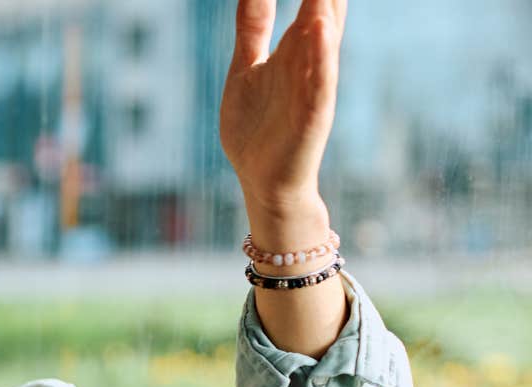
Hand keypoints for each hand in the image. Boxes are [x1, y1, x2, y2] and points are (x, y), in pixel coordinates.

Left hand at [219, 0, 344, 222]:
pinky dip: (319, 55)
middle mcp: (311, 59)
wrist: (263, 181)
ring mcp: (314, 86)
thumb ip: (253, 27)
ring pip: (325, 35)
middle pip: (324, 5)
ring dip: (327, 6)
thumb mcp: (248, 67)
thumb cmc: (258, 127)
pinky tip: (319, 28)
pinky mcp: (312, 115)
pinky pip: (318, 81)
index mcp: (297, 46)